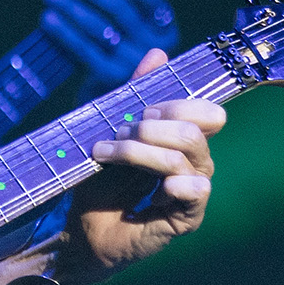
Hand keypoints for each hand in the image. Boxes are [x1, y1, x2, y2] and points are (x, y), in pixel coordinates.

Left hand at [42, 0, 179, 96]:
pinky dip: (64, 31)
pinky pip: (85, 48)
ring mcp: (135, 65)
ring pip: (100, 26)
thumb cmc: (119, 65)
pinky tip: (49, 19)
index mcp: (167, 32)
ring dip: (72, 6)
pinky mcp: (112, 79)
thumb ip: (127, 13)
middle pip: (120, 10)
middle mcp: (157, 48)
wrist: (112, 112)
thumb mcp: (132, 39)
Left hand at [50, 49, 223, 284]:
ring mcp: (192, 192)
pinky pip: (196, 191)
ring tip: (106, 154)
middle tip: (116, 135)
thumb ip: (135, 94)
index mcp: (181, 142)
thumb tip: (158, 52)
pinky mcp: (186, 218)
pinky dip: (173, 183)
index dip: (176, 104)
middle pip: (195, 131)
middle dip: (150, 127)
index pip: (205, 112)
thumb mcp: (112, 131)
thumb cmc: (97, 184)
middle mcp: (194, 164)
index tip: (140, 111)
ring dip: (139, 151)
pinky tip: (152, 189)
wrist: (78, 233)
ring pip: (185, 156)